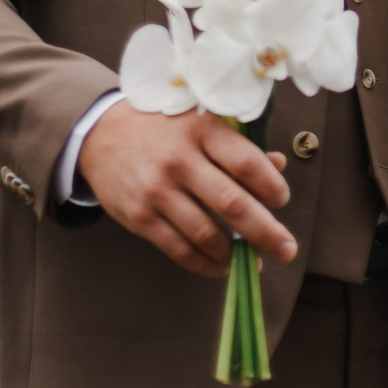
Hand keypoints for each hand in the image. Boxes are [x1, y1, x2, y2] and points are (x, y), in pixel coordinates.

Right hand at [77, 101, 297, 276]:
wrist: (100, 135)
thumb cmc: (163, 127)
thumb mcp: (199, 121)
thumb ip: (237, 145)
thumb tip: (278, 167)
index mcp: (201, 130)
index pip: (246, 163)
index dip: (272, 186)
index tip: (282, 200)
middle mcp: (180, 160)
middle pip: (232, 204)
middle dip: (266, 232)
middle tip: (287, 249)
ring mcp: (157, 191)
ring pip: (207, 234)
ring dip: (236, 255)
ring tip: (255, 262)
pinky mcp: (140, 217)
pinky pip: (180, 249)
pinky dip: (206, 264)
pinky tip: (222, 266)